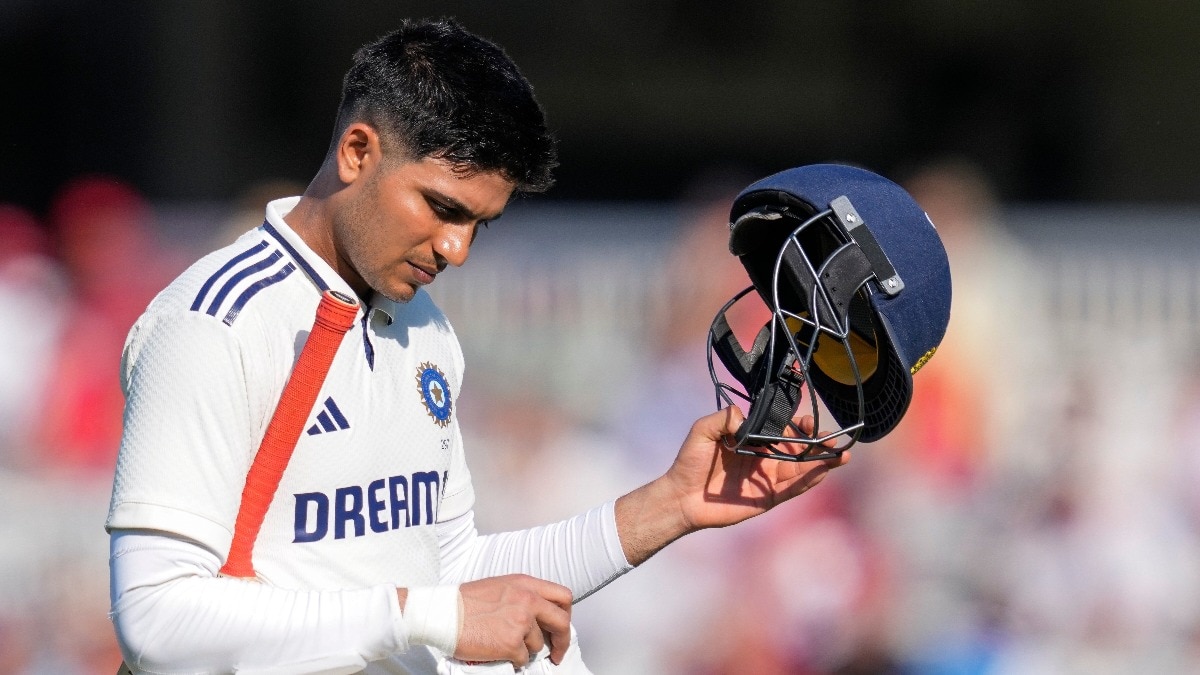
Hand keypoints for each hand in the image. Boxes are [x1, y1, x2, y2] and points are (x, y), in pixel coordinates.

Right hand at [454, 574, 572, 667]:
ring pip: (538, 644)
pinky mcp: (511, 644)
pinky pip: (523, 659)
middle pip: (561, 622)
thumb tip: (537, 614)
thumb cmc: (464, 601)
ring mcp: (521, 623)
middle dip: (562, 640)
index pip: (562, 597)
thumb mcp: (500, 586)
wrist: (444, 614)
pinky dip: (514, 660)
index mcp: (526, 584)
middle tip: (557, 651)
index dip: (565, 614)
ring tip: (506, 644)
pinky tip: (500, 652)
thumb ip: (522, 595)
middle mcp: (527, 601)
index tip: (560, 625)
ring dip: (526, 649)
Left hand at [615, 406, 848, 564]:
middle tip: (831, 439)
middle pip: (799, 449)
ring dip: (822, 462)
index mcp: (753, 440)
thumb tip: (745, 418)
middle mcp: (765, 458)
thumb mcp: (703, 430)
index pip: (783, 429)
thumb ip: (723, 418)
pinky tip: (823, 472)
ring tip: (841, 455)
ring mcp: (767, 478)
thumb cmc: (690, 461)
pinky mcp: (767, 498)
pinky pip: (793, 489)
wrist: (681, 496)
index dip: (798, 425)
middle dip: (817, 443)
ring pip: (802, 469)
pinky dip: (809, 481)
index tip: (808, 421)